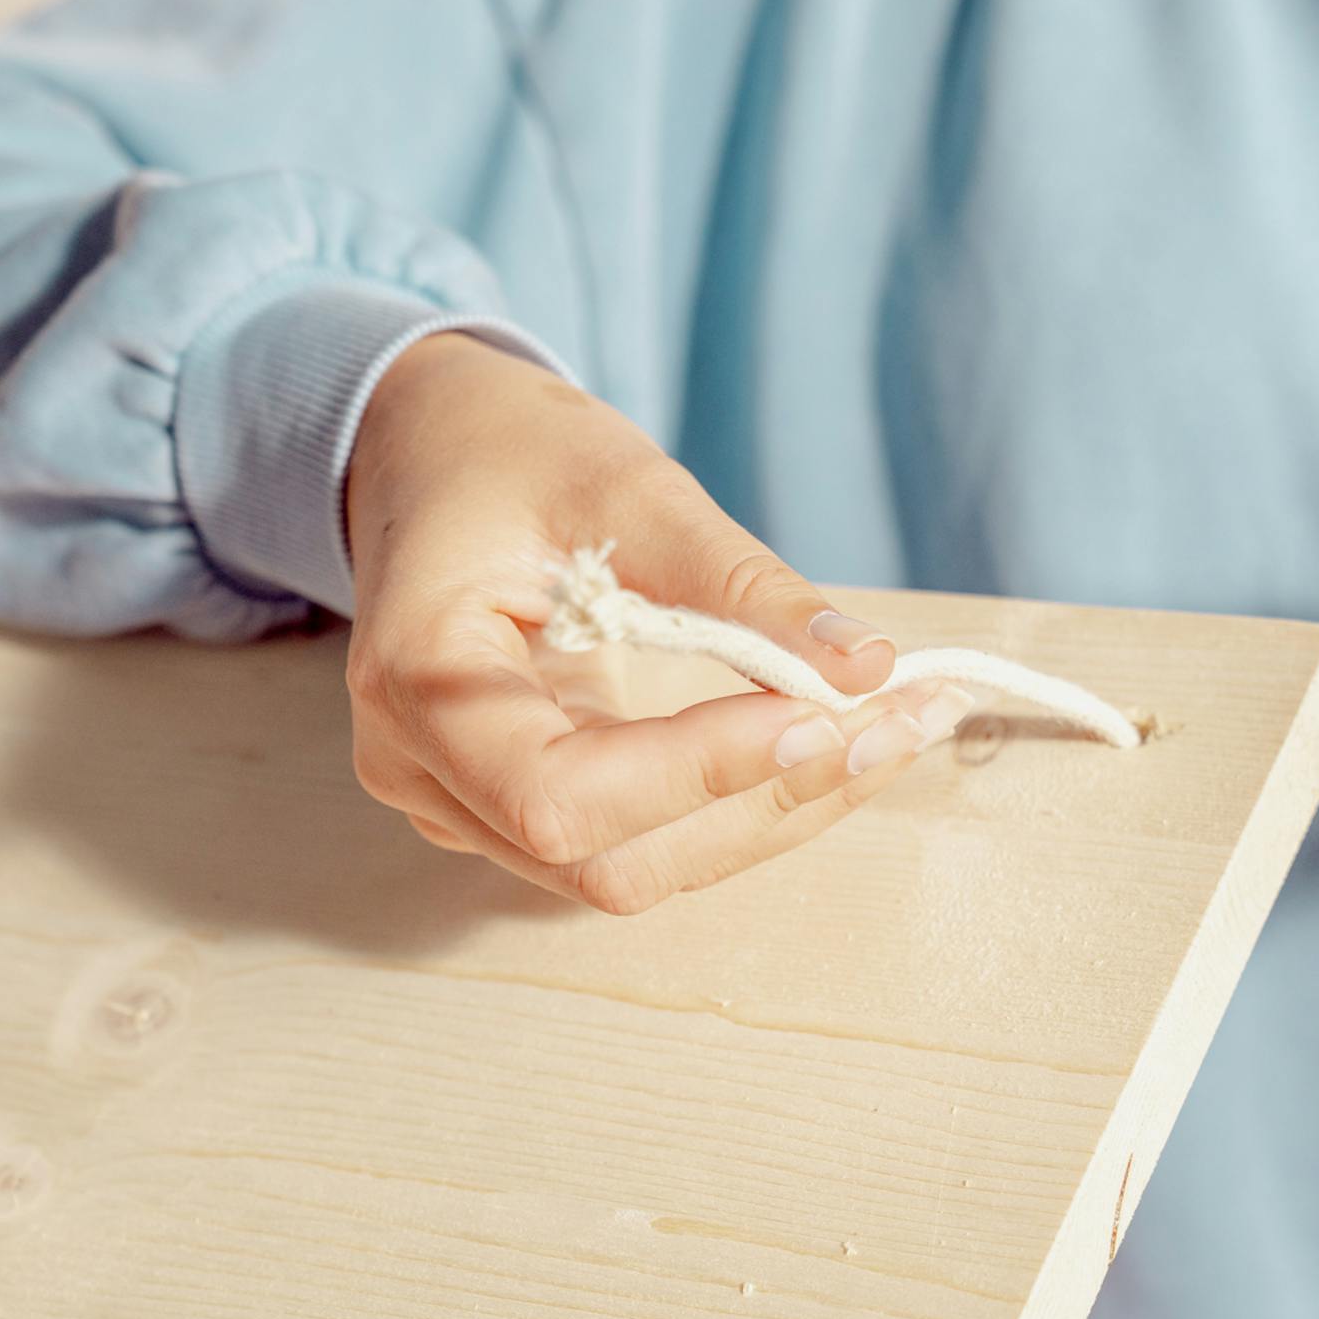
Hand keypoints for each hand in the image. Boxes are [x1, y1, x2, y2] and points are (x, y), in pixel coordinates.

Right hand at [343, 334, 969, 910]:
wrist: (435, 454)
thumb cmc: (513, 452)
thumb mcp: (628, 486)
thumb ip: (740, 583)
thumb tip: (866, 666)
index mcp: (418, 678)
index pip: (559, 793)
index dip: (700, 772)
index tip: (827, 710)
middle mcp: (425, 769)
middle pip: (610, 859)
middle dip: (768, 800)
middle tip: (900, 721)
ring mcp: (468, 804)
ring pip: (641, 867)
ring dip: (779, 810)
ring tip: (897, 727)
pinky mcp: (523, 809)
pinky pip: (647, 838)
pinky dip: (748, 798)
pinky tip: (837, 740)